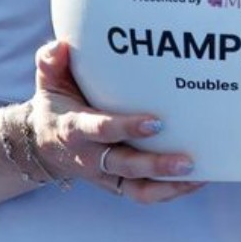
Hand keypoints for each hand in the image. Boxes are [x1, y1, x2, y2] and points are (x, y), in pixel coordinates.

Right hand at [32, 40, 202, 202]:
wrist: (42, 144)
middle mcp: (90, 156)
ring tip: (198, 176)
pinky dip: (169, 191)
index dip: (127, 127)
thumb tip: (59, 47)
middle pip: (124, 165)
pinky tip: (196, 181)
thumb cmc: (56, 105)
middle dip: (155, 164)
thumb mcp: (47, 81)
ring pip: (137, 189)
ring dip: (168, 186)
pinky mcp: (117, 185)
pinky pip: (143, 194)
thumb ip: (50, 62)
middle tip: (187, 159)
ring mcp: (104, 174)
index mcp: (74, 129)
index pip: (101, 130)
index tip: (156, 122)